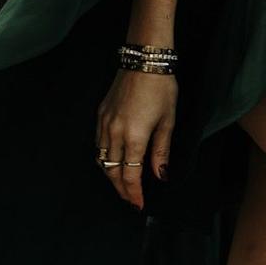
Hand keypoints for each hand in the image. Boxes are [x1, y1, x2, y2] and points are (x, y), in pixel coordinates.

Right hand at [95, 68, 177, 209]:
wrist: (144, 60)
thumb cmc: (161, 87)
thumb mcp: (168, 120)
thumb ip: (161, 150)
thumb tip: (160, 174)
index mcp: (133, 136)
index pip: (130, 174)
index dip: (134, 193)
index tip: (138, 204)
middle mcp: (114, 133)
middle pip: (112, 171)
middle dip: (121, 189)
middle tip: (130, 200)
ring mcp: (104, 123)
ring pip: (101, 160)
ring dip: (110, 175)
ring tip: (122, 184)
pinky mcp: (100, 114)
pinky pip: (97, 144)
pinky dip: (103, 158)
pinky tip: (112, 161)